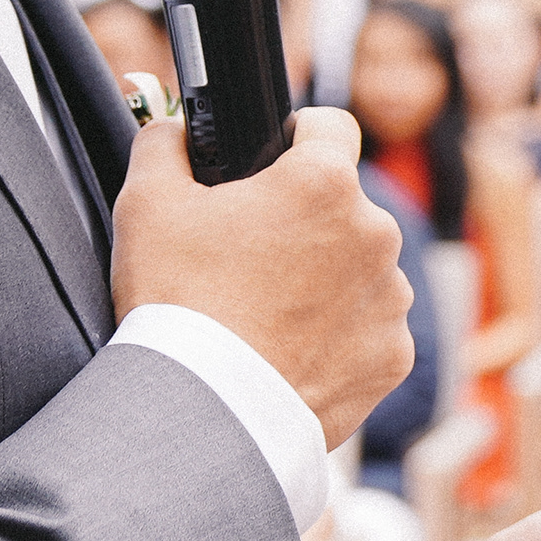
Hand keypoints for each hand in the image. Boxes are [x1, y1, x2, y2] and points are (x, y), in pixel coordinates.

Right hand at [112, 109, 411, 448]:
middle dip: (305, 221)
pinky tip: (291, 351)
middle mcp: (376, 233)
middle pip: (344, 206)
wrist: (206, 414)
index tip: (276, 159)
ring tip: (267, 312)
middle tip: (251, 255)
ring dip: (327, 279)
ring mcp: (391, 298)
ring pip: (361, 268)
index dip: (298, 137)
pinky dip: (339, 336)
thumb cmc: (177, 304)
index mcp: (325, 183)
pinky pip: (370, 328)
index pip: (331, 126)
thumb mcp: (146, 205)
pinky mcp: (394, 355)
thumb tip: (175, 129)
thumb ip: (164, 144)